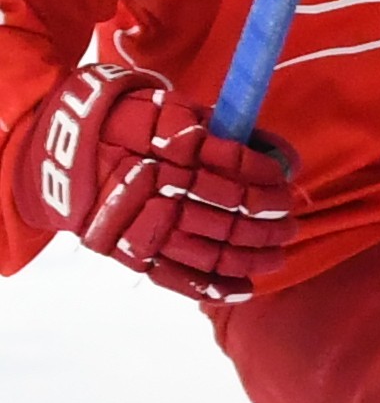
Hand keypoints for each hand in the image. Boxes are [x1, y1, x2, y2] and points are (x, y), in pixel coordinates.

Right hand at [16, 53, 298, 302]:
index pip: (234, 165)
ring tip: (279, 254)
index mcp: (170, 143)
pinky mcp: (127, 251)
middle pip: (229, 210)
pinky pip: (176, 277)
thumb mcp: (177, 114)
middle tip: (292, 223)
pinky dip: (215, 287)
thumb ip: (229, 134)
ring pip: (210, 248)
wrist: (64, 150)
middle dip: (268, 222)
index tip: (286, 185)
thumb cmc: (135, 127)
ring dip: (253, 255)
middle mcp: (156, 184)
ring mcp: (141, 222)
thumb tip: (286, 159)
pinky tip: (246, 289)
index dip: (266, 179)